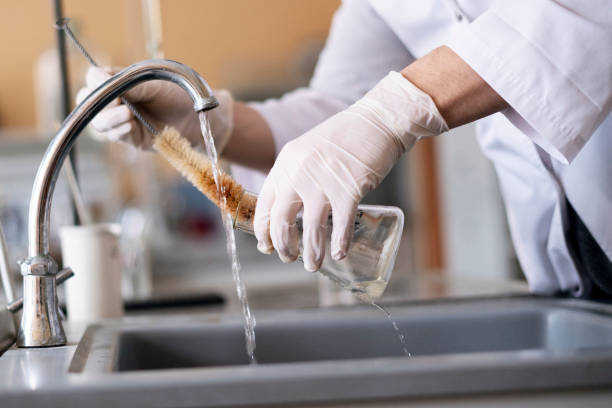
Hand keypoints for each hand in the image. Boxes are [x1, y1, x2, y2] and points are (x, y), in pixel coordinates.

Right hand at [76, 67, 232, 149]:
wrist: (203, 118)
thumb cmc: (182, 94)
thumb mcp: (155, 82)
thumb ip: (128, 83)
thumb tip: (97, 78)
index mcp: (122, 80)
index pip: (93, 78)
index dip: (96, 83)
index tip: (109, 86)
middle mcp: (118, 100)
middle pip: (87, 102)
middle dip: (97, 104)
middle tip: (118, 104)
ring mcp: (123, 120)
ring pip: (98, 122)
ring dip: (108, 119)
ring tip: (128, 115)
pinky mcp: (133, 138)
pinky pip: (115, 136)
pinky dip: (119, 130)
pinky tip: (130, 124)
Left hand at [253, 71, 447, 270]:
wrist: (376, 121)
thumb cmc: (344, 139)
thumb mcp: (307, 153)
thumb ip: (295, 177)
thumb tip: (289, 212)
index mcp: (284, 164)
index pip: (265, 205)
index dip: (263, 231)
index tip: (268, 246)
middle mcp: (298, 173)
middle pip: (282, 221)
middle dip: (284, 247)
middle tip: (290, 259)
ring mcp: (324, 182)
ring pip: (311, 229)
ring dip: (311, 253)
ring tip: (313, 265)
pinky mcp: (349, 188)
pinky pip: (341, 225)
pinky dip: (339, 243)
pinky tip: (339, 253)